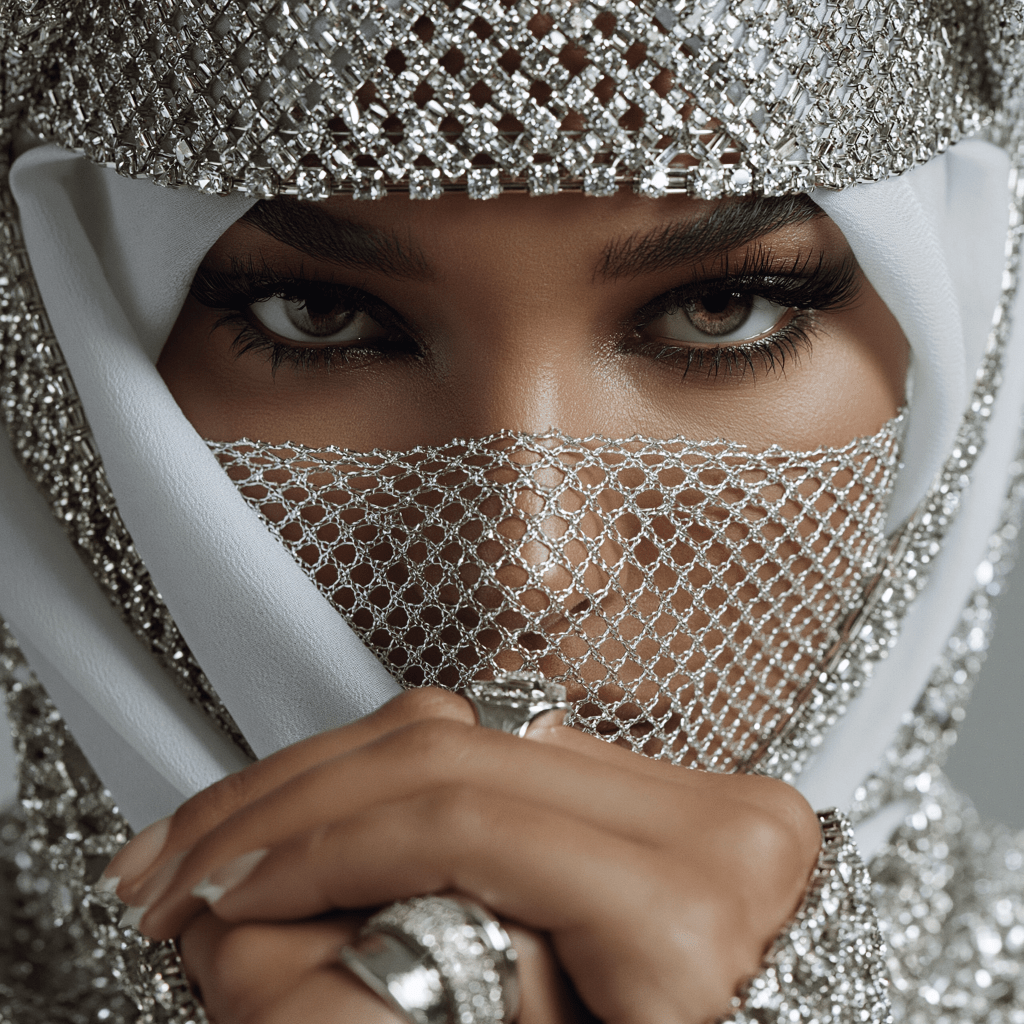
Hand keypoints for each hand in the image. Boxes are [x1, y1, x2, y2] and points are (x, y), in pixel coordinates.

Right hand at [106, 688, 820, 1023]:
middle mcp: (711, 820)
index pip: (461, 813)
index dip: (317, 846)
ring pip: (471, 725)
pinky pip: (510, 748)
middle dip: (296, 793)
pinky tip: (325, 796)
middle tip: (188, 855)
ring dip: (333, 770)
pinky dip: (403, 772)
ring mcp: (695, 788)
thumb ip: (405, 983)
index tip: (221, 895)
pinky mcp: (669, 785)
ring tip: (226, 825)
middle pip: (455, 744)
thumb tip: (255, 930)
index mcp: (690, 908)